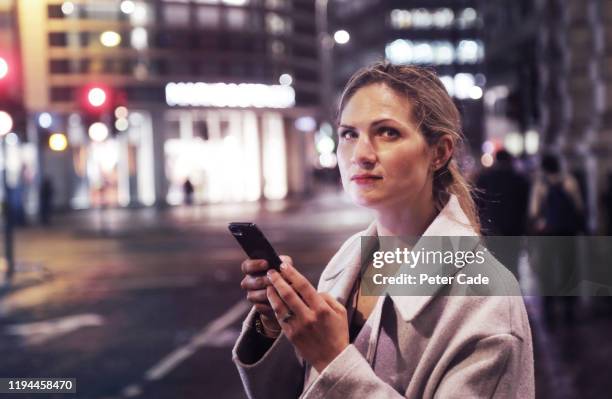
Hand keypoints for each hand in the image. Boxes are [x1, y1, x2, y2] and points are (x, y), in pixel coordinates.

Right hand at [240, 255, 292, 334]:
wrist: (289, 292)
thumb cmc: (284, 274)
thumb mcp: (285, 266)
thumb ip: (284, 263)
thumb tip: (283, 266)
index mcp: (252, 269)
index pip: (246, 266)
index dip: (254, 265)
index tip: (266, 263)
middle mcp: (248, 282)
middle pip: (247, 282)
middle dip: (263, 281)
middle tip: (274, 280)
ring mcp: (251, 295)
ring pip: (252, 296)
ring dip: (265, 293)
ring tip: (278, 291)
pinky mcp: (257, 307)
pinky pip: (259, 307)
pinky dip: (268, 304)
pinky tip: (278, 301)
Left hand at [266, 258, 348, 372]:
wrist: (333, 359)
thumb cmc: (338, 333)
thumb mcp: (341, 312)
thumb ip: (327, 297)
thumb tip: (313, 290)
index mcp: (322, 309)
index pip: (304, 286)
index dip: (292, 274)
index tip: (284, 266)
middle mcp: (308, 317)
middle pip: (288, 294)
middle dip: (278, 280)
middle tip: (271, 271)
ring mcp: (298, 327)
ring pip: (280, 306)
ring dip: (272, 292)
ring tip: (268, 284)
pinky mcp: (291, 335)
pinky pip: (279, 317)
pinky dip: (274, 306)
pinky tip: (272, 299)